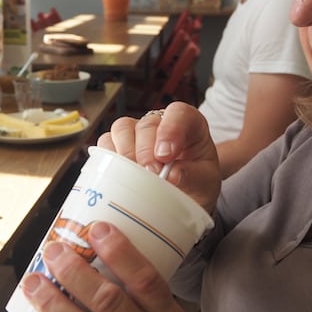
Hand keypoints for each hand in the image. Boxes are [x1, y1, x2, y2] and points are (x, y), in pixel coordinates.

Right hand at [97, 101, 220, 213]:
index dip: (171, 130)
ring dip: (126, 153)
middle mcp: (161, 125)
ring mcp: (138, 133)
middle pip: (147, 124)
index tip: (166, 155)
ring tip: (133, 177)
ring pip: (123, 128)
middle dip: (146, 150)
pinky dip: (109, 157)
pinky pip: (106, 142)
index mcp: (190, 126)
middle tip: (151, 174)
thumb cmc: (197, 185)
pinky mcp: (119, 145)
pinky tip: (118, 174)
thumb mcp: (205, 183)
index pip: (180, 114)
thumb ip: (193, 176)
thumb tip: (172, 175)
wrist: (185, 197)